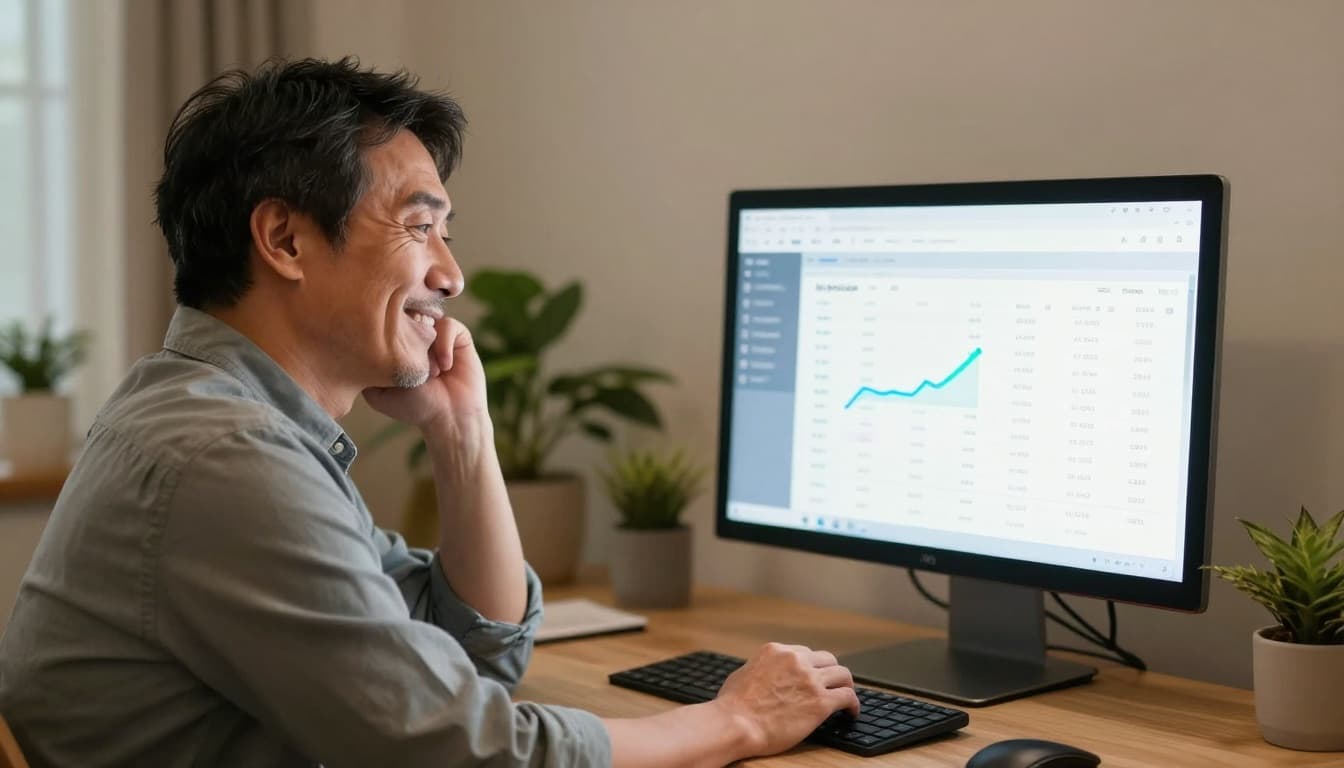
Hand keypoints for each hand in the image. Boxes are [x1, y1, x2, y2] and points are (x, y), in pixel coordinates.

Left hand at [363, 316, 488, 435]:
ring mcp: (435, 334)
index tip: (391, 356)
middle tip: (413, 364)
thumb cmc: (414, 406)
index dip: (384, 331)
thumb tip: (353, 338)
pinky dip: (444, 346)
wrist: (451, 416)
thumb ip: (364, 365)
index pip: (382, 320)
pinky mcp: (457, 335)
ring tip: (431, 373)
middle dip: (407, 337)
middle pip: (404, 313)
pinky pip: (448, 325)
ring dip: (426, 346)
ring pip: (425, 318)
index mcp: (394, 345)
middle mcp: (414, 336)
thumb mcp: (377, 390)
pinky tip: (445, 367)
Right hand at [712, 642, 859, 756]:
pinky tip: (851, 712)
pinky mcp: (821, 702)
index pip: (804, 653)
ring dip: (845, 685)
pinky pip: (848, 696)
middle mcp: (796, 660)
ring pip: (842, 674)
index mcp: (776, 651)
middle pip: (827, 659)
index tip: (814, 677)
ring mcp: (810, 680)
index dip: (811, 666)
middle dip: (830, 672)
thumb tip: (765, 675)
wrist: (735, 723)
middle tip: (832, 685)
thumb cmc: (732, 706)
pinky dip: (853, 704)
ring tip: (846, 697)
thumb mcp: (744, 673)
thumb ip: (761, 668)